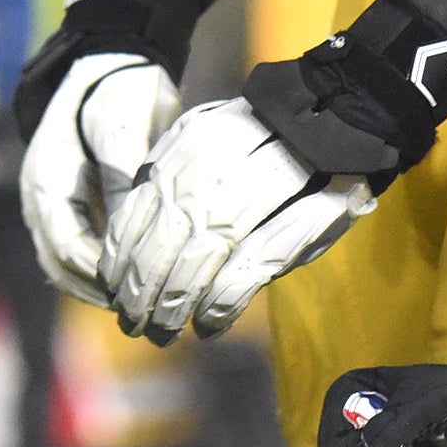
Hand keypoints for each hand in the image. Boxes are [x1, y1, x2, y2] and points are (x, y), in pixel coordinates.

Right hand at [17, 52, 178, 308]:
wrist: (116, 59)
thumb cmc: (118, 88)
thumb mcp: (122, 127)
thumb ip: (123, 180)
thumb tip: (132, 236)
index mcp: (45, 177)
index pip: (64, 243)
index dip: (98, 272)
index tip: (137, 287)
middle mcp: (42, 196)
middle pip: (60, 262)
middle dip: (97, 288)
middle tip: (143, 307)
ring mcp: (56, 202)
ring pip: (67, 262)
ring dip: (98, 285)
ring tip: (142, 300)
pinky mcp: (76, 203)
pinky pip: (82, 249)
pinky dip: (103, 269)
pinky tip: (138, 277)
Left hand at [101, 97, 373, 342]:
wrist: (335, 115)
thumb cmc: (264, 143)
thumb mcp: (205, 148)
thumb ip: (171, 187)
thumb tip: (128, 245)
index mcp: (183, 149)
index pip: (135, 213)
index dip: (120, 259)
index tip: (110, 289)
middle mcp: (209, 169)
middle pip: (161, 246)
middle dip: (140, 293)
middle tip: (134, 323)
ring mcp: (251, 193)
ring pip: (196, 262)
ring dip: (174, 305)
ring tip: (164, 332)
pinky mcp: (295, 218)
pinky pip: (243, 272)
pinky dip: (221, 304)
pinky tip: (208, 324)